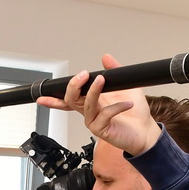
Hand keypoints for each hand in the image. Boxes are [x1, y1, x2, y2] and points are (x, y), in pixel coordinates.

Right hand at [37, 54, 161, 155]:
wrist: (146, 131)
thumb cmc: (135, 114)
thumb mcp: (126, 87)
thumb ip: (115, 71)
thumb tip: (106, 58)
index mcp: (91, 103)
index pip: (69, 100)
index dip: (53, 99)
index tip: (42, 95)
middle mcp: (90, 113)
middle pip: (71, 100)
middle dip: (73, 86)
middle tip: (83, 75)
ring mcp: (94, 122)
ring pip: (86, 105)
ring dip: (94, 91)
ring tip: (102, 80)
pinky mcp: (102, 130)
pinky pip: (105, 115)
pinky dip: (116, 106)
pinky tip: (127, 104)